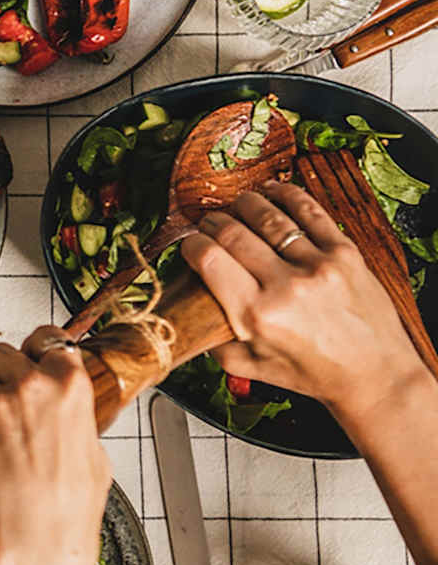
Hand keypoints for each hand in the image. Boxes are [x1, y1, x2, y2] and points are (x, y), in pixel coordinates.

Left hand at [0, 328, 108, 564]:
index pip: (45, 337)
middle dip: (1, 374)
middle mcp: (32, 384)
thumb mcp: (93, 446)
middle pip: (0, 352)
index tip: (31, 356)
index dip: (35, 349)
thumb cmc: (69, 501)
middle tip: (8, 403)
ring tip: (1, 438)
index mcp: (69, 382)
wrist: (40, 532)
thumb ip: (73, 412)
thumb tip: (64, 406)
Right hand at [179, 181, 424, 418]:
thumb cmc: (313, 373)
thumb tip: (191, 307)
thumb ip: (214, 340)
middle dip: (212, 223)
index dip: (190, 244)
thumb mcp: (250, 367)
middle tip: (208, 226)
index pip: (208, 259)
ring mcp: (318, 265)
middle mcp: (286, 286)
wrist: (374, 373)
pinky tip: (271, 191)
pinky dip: (286, 195)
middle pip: (232, 232)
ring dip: (244, 205)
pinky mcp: (345, 253)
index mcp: (256, 315)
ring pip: (268, 216)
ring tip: (235, 206)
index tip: (188, 245)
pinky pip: (310, 212)